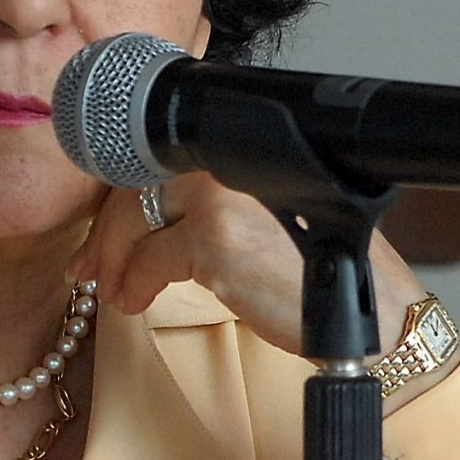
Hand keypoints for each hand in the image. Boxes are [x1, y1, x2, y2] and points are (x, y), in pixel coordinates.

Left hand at [74, 175, 430, 369]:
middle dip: (107, 233)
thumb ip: (215, 201)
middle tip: (90, 268)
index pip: (159, 160)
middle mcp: (230, 158)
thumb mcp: (268, 216)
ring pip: (135, 219)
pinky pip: (150, 258)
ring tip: (117, 292)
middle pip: (138, 186)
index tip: (102, 235)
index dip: (122, 199)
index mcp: (241, 146)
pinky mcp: (217, 238)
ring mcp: (222, 195)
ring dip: (116, 261)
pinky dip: (136, 282)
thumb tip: (142, 219)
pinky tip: (138, 300)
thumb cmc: (325, 270)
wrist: (368, 313)